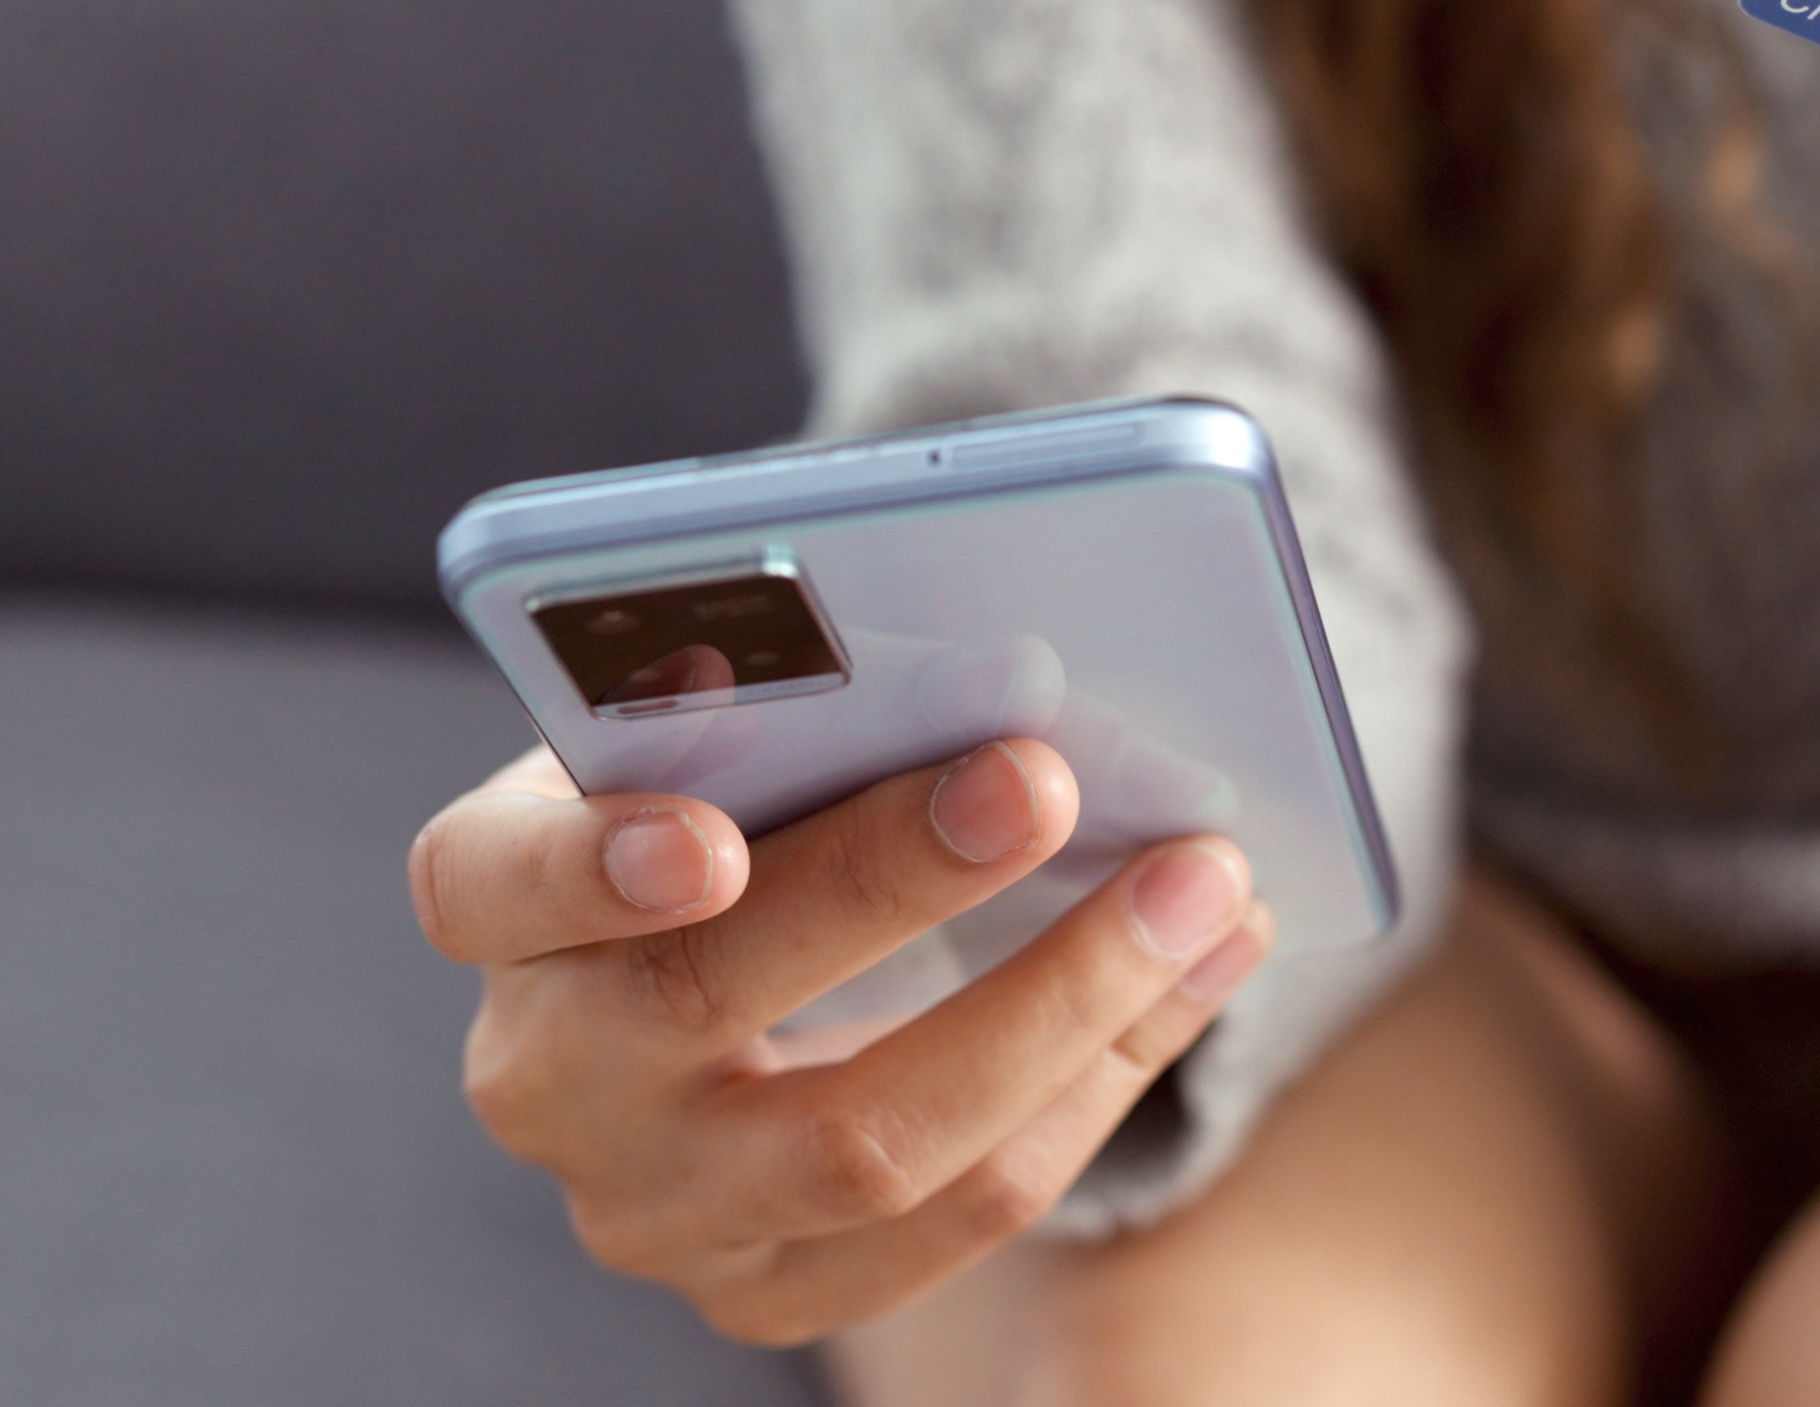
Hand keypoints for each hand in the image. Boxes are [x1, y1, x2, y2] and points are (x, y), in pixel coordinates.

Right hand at [408, 740, 1274, 1343]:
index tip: (706, 837)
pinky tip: (1201, 967)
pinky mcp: (775, 1289)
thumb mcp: (721, 731)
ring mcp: (655, 1208)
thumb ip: (787, 703)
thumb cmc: (740, 796)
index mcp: (500, 904)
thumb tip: (970, 655)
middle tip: (1045, 779)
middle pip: (708, 1007)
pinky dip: (1108, 1077)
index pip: (491, 883)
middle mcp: (548, 1075)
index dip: (590, 865)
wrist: (730, 971)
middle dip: (898, 887)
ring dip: (1069, 1001)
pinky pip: (970, 1208)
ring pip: (872, 1145)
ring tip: (1203, 881)